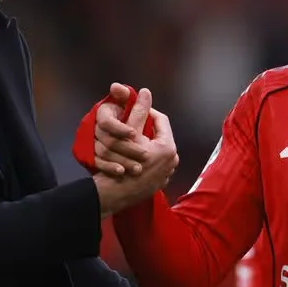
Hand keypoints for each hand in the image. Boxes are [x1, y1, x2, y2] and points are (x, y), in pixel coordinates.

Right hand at [92, 87, 179, 216]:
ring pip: (157, 150)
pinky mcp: (160, 183)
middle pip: (159, 136)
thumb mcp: (130, 134)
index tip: (134, 110)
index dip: (146, 112)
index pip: (160, 120)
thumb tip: (145, 91)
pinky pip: (155, 163)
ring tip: (131, 140)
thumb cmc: (121, 161)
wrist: (114, 194)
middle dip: (146, 129)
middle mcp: (173, 160)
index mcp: (168, 147)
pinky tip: (133, 156)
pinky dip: (146, 157)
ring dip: (146, 143)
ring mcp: (167, 173)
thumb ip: (138, 112)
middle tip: (131, 125)